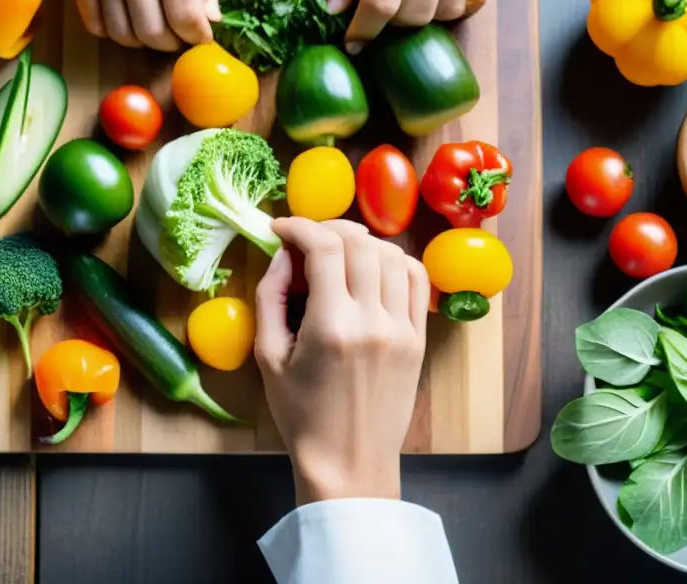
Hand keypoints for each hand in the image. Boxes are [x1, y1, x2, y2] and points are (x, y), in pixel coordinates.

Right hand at [34, 0, 218, 50]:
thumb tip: (210, 17)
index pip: (184, 13)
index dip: (198, 35)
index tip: (202, 35)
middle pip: (152, 31)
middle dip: (172, 43)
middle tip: (178, 34)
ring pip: (122, 33)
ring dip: (143, 41)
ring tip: (154, 27)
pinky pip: (94, 22)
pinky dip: (113, 32)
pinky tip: (126, 18)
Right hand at [255, 218, 428, 504]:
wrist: (348, 461)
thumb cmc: (300, 414)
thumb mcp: (268, 356)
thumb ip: (270, 298)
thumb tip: (281, 255)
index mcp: (331, 327)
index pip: (324, 248)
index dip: (299, 226)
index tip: (279, 228)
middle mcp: (373, 321)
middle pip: (359, 243)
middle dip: (327, 227)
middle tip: (305, 237)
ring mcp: (402, 329)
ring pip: (391, 255)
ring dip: (360, 241)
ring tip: (337, 250)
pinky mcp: (418, 338)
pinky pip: (416, 280)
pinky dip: (395, 260)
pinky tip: (372, 266)